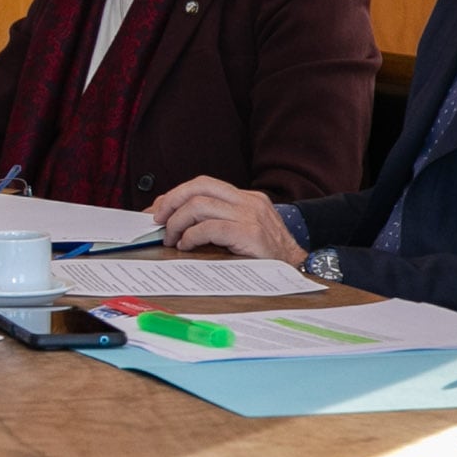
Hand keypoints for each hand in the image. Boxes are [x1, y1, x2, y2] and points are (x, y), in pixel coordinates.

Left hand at [148, 176, 305, 264]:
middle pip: (199, 186)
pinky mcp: (249, 233)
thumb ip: (216, 221)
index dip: (175, 195)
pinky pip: (209, 227)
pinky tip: (186, 247)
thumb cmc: (266, 256)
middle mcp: (249, 201)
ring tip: (171, 239)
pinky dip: (190, 237)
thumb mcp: (242, 231)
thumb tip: (174, 222)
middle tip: (157, 220)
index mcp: (246, 198)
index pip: (203, 185)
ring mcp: (251, 215)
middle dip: (171, 201)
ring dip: (177, 222)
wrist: (299, 271)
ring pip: (199, 205)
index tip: (157, 210)